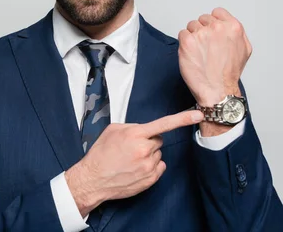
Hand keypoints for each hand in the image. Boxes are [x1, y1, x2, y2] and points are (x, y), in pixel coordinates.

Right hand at [65, 110, 203, 215]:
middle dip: (148, 141)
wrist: (93, 179)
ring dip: (148, 155)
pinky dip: (151, 167)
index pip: (164, 124)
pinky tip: (135, 168)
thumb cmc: (100, 154)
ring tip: (130, 160)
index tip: (199, 114)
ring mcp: (149, 166)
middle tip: (131, 148)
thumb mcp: (112, 130)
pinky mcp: (151, 179)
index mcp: (135, 135)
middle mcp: (144, 150)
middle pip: (158, 140)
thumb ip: (132, 126)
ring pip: (158, 154)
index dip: (183, 118)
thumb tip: (144, 129)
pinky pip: (159, 167)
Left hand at [178, 8, 251, 106]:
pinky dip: (184, 43)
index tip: (212, 32)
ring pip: (191, 26)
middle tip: (206, 46)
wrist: (217, 89)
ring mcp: (201, 34)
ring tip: (199, 51)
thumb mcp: (244, 49)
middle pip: (202, 19)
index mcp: (233, 27)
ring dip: (193, 36)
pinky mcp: (187, 41)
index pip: (217, 12)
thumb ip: (236, 33)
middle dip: (202, 30)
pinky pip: (182, 34)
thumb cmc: (229, 73)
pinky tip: (192, 53)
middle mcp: (217, 28)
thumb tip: (227, 26)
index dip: (213, 22)